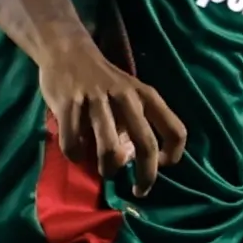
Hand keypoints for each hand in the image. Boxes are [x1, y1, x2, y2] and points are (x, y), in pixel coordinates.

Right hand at [39, 46, 186, 195]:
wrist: (67, 51)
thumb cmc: (103, 81)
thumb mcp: (129, 94)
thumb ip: (136, 124)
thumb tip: (135, 162)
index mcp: (145, 95)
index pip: (174, 129)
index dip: (172, 155)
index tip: (161, 166)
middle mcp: (125, 96)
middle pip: (146, 145)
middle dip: (146, 176)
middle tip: (140, 190)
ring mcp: (95, 100)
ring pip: (109, 150)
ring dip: (108, 169)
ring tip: (105, 170)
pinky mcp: (68, 104)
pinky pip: (73, 143)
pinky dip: (75, 156)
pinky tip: (76, 155)